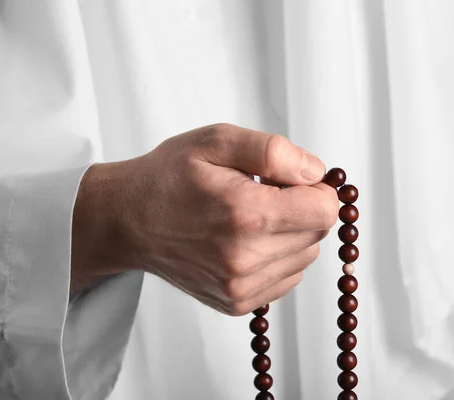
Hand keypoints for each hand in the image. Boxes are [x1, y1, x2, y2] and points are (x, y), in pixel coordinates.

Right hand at [71, 123, 338, 314]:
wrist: (127, 220)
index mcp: (246, 214)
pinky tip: (246, 240)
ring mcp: (241, 287)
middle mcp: (246, 259)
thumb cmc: (169, 177)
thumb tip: (317, 172)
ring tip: (250, 217)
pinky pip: (287, 277)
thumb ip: (274, 151)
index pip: (326, 210)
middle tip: (264, 194)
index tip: (293, 180)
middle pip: (318, 233)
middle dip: (302, 209)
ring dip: (290, 234)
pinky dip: (277, 256)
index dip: (317, 189)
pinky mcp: (237, 303)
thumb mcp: (217, 140)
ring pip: (305, 256)